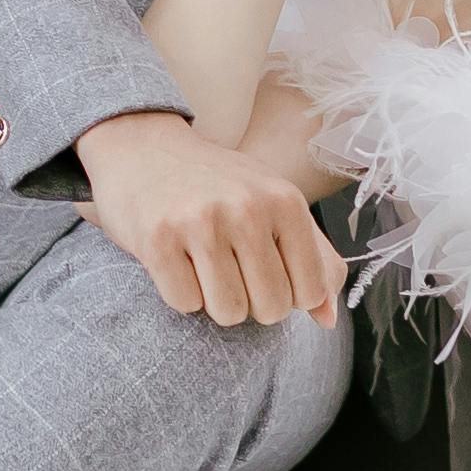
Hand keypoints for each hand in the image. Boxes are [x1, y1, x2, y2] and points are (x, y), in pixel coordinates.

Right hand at [75, 110, 339, 326]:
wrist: (144, 151)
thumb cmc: (218, 186)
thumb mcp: (275, 203)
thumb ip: (314, 258)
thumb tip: (327, 319)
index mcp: (285, 200)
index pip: (310, 291)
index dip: (292, 297)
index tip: (271, 275)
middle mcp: (246, 208)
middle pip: (271, 308)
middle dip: (253, 304)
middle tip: (234, 271)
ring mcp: (201, 223)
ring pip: (229, 312)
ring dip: (217, 302)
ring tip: (206, 266)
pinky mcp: (158, 240)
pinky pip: (186, 303)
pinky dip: (182, 293)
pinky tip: (178, 260)